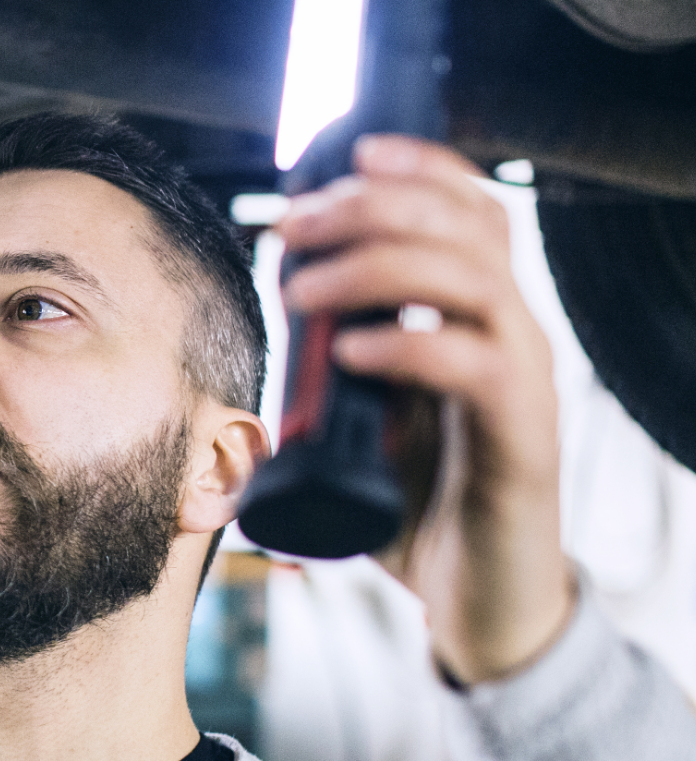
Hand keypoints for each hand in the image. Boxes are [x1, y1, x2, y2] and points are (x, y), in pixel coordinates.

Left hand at [279, 135, 574, 684]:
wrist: (480, 601)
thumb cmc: (421, 510)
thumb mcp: (360, 429)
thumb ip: (320, 385)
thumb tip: (237, 367)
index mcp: (476, 320)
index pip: (467, 210)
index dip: (415, 169)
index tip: (344, 160)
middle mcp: (510, 335)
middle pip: (466, 222)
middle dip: (373, 205)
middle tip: (293, 224)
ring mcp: (523, 383)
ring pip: (473, 277)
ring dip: (376, 265)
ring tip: (303, 288)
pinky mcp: (521, 439)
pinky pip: (477, 365)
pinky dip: (410, 344)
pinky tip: (353, 351)